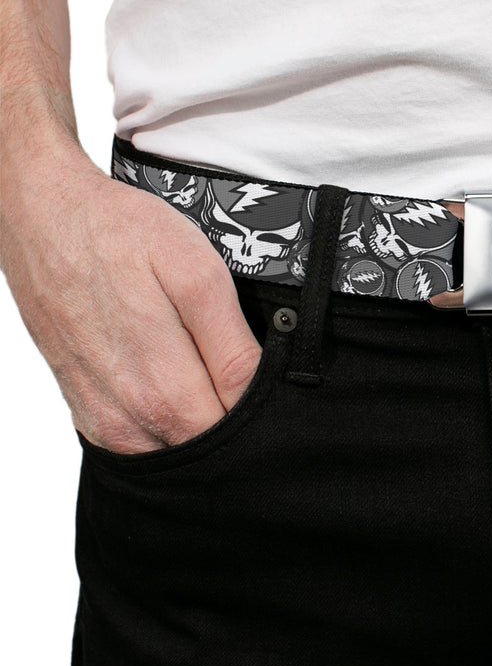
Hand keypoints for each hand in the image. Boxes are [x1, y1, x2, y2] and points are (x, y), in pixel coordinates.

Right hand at [1, 141, 261, 452]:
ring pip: (175, 449)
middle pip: (207, 446)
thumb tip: (260, 393)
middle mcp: (129, 414)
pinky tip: (171, 377)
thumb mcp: (198, 276)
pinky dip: (164, 421)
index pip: (236, 434)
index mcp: (163, 388)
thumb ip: (231, 347)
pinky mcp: (87, 411)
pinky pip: (140, 442)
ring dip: (199, 420)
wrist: (45, 216)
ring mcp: (103, 417)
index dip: (264, 410)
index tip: (272, 381)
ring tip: (201, 366)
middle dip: (235, 418)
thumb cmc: (120, 235)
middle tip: (234, 365)